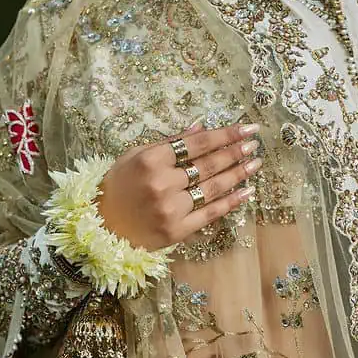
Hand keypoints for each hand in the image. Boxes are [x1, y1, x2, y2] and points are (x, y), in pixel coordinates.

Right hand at [96, 121, 260, 250]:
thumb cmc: (119, 185)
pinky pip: (210, 213)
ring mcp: (171, 208)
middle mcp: (162, 183)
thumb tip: (200, 127)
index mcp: (151, 159)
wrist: (102, 225)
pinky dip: (231, 202)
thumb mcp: (136, 155)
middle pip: (208, 164)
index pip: (196, 144)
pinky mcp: (177, 230)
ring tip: (255, 163)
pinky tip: (248, 192)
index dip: (223, 134)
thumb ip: (169, 142)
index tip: (245, 128)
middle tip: (255, 143)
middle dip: (235, 152)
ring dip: (238, 174)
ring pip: (212, 188)